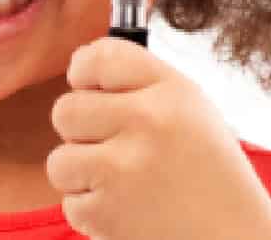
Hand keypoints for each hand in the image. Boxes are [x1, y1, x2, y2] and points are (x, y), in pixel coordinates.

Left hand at [46, 37, 270, 239]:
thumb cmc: (211, 173)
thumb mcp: (192, 109)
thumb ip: (140, 83)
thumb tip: (79, 66)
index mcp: (169, 90)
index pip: (100, 57)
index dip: (83, 70)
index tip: (84, 84)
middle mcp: (145, 120)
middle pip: (66, 109)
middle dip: (78, 130)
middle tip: (107, 145)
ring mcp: (124, 168)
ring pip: (59, 160)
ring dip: (81, 175)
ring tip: (117, 182)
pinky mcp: (109, 214)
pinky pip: (71, 203)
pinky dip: (92, 212)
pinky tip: (125, 210)